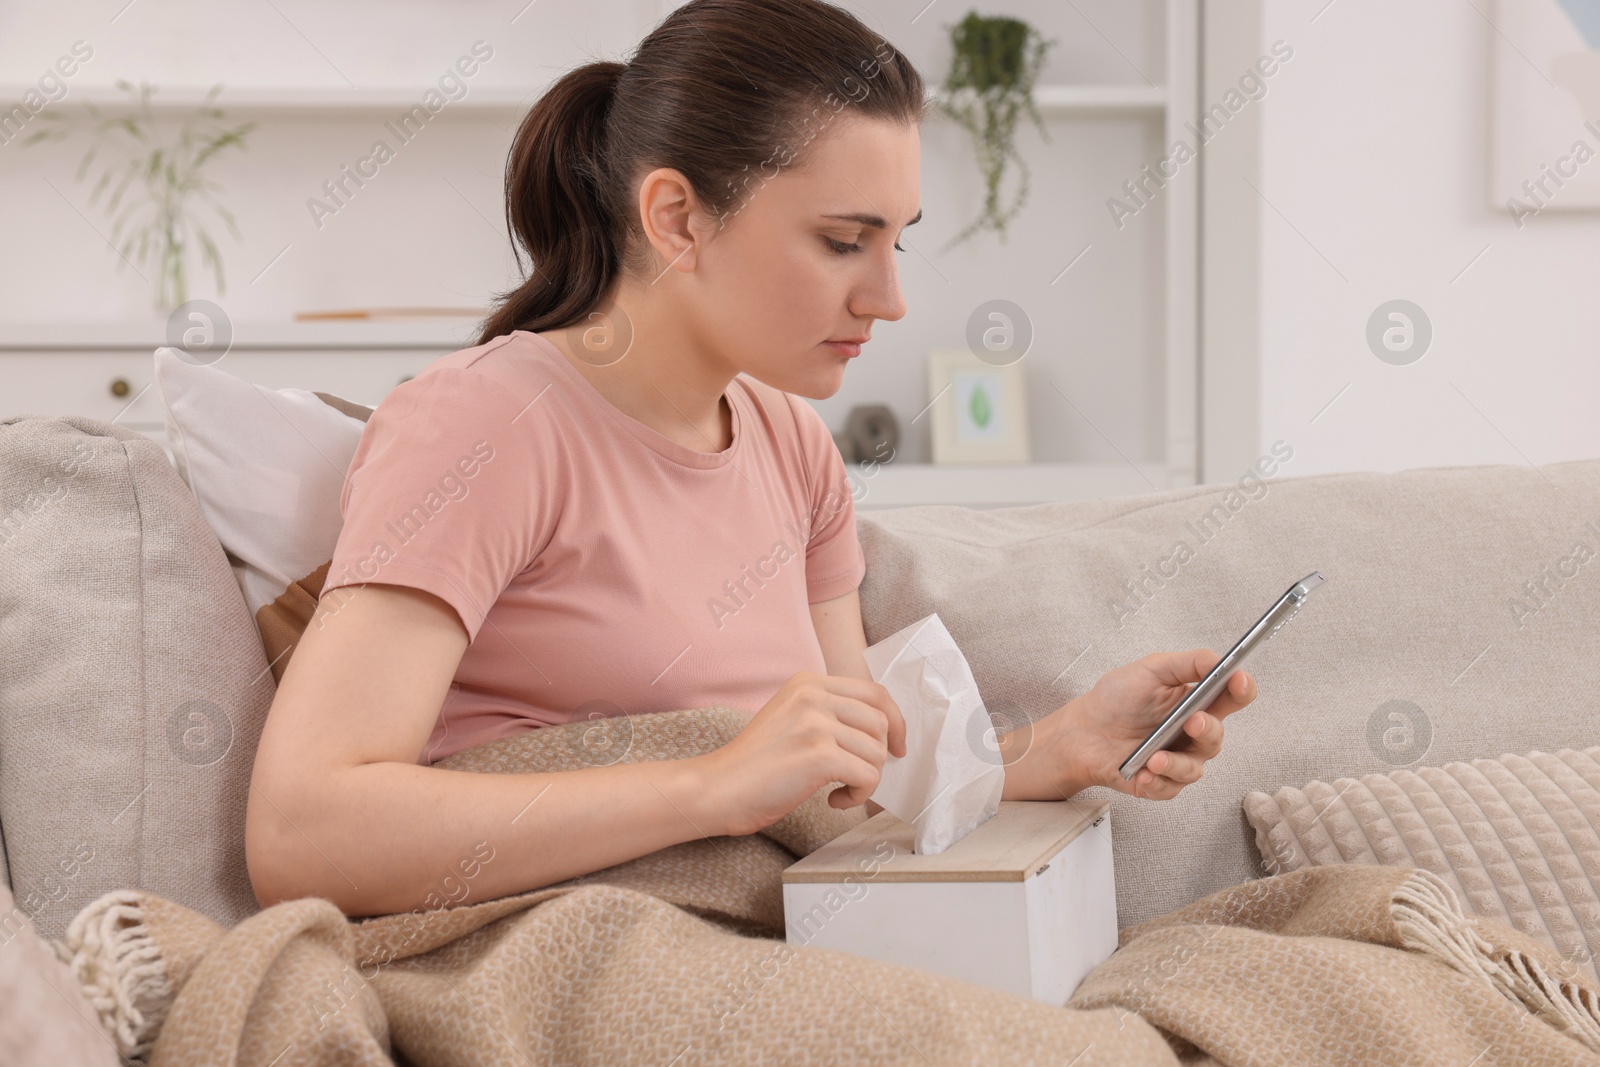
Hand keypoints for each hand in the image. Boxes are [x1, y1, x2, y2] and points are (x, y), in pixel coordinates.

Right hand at [700, 671, 906, 836]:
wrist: (716, 789)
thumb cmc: (753, 766)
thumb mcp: (791, 719)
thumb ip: (827, 713)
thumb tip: (882, 730)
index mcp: (808, 682)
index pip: (874, 692)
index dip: (895, 721)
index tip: (896, 747)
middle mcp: (813, 695)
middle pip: (881, 720)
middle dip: (882, 754)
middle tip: (864, 777)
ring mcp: (815, 722)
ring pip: (877, 751)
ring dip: (867, 779)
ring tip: (841, 791)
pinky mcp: (818, 754)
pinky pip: (868, 775)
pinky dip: (859, 795)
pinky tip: (834, 802)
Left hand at [1050, 649, 1255, 800]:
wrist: (1082, 731)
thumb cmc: (1117, 699)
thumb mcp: (1151, 670)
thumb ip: (1188, 663)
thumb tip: (1219, 659)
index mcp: (1196, 702)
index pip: (1232, 696)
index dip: (1242, 688)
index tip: (1238, 680)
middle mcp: (1192, 733)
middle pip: (1217, 736)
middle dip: (1208, 729)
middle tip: (1192, 722)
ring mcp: (1178, 759)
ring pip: (1194, 769)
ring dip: (1176, 764)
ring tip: (1154, 758)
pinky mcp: (1160, 782)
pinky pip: (1168, 789)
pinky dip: (1155, 782)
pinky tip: (1141, 774)